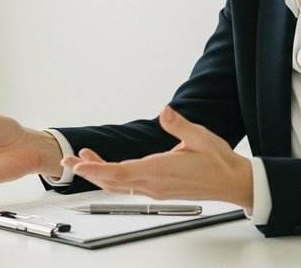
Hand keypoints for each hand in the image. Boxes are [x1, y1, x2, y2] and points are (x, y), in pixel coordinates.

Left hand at [62, 106, 252, 207]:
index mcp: (161, 170)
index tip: (78, 164)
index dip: (96, 169)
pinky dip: (112, 177)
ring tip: (80, 161)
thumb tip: (164, 110)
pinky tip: (104, 167)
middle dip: (88, 171)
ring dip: (98, 174)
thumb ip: (179, 125)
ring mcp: (155, 189)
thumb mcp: (200, 137)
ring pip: (118, 185)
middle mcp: (154, 184)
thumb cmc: (218, 161)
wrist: (233, 183)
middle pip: (113, 181)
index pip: (120, 172)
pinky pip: (128, 186)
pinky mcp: (158, 190)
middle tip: (66, 161)